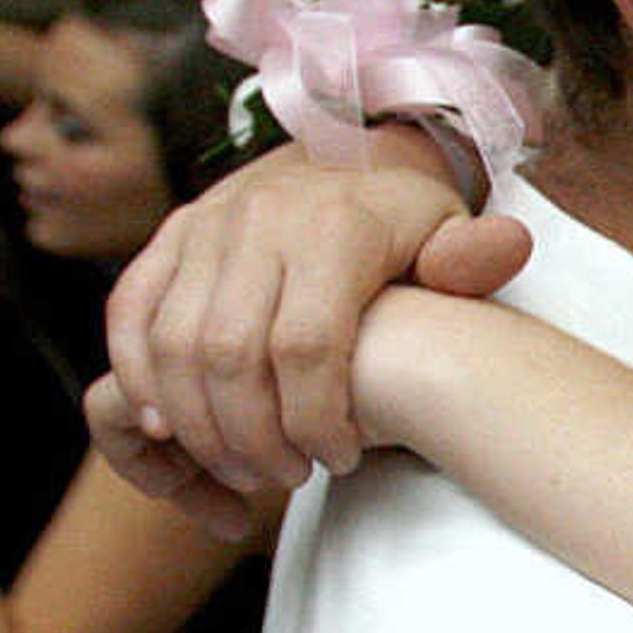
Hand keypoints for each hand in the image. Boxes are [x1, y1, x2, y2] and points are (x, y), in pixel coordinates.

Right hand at [99, 141, 529, 501]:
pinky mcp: (168, 238)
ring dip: (197, 422)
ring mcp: (204, 227)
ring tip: (241, 469)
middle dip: (254, 435)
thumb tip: (503, 250)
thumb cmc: (409, 219)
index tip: (341, 460)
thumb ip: (476, 256)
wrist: (350, 153)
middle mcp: (259, 222)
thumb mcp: (454, 232)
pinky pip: (130, 312)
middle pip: (231, 354)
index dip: (316, 418)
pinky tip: (165, 429)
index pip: (308, 345)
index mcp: (335, 227)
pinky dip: (137, 375)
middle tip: (287, 478)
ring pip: (172, 343)